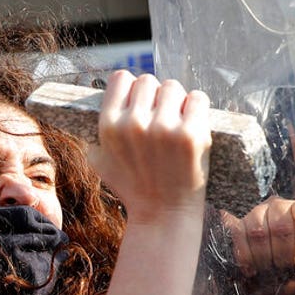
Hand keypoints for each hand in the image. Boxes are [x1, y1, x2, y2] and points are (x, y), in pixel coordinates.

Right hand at [89, 70, 210, 223]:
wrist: (163, 216)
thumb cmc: (133, 188)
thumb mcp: (100, 160)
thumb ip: (96, 131)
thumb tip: (96, 100)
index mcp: (109, 126)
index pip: (121, 78)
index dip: (133, 89)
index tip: (142, 103)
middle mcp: (134, 123)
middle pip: (149, 80)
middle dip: (156, 97)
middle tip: (162, 119)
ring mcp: (164, 128)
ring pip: (174, 87)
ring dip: (178, 102)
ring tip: (178, 124)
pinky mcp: (191, 135)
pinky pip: (198, 99)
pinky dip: (198, 108)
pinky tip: (194, 124)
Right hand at [219, 197, 294, 294]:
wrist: (268, 272)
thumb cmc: (294, 264)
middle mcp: (280, 206)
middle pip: (280, 227)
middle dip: (282, 254)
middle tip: (282, 269)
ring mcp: (257, 212)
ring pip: (258, 232)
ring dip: (263, 257)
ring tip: (267, 270)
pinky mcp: (238, 223)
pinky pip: (238, 236)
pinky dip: (245, 256)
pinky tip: (251, 268)